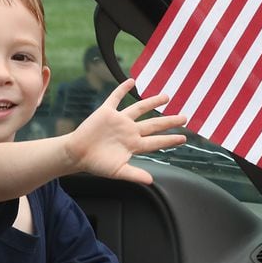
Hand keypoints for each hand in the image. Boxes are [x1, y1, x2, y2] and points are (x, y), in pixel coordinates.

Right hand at [64, 79, 186, 184]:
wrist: (77, 154)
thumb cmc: (96, 164)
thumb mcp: (117, 171)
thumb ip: (134, 174)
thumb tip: (151, 181)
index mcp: (133, 145)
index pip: (156, 141)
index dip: (169, 140)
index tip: (183, 138)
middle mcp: (129, 131)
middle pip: (153, 124)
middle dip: (169, 121)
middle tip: (184, 117)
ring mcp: (119, 120)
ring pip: (139, 108)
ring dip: (152, 102)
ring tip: (166, 97)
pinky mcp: (106, 112)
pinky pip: (116, 98)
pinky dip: (122, 89)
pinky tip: (131, 81)